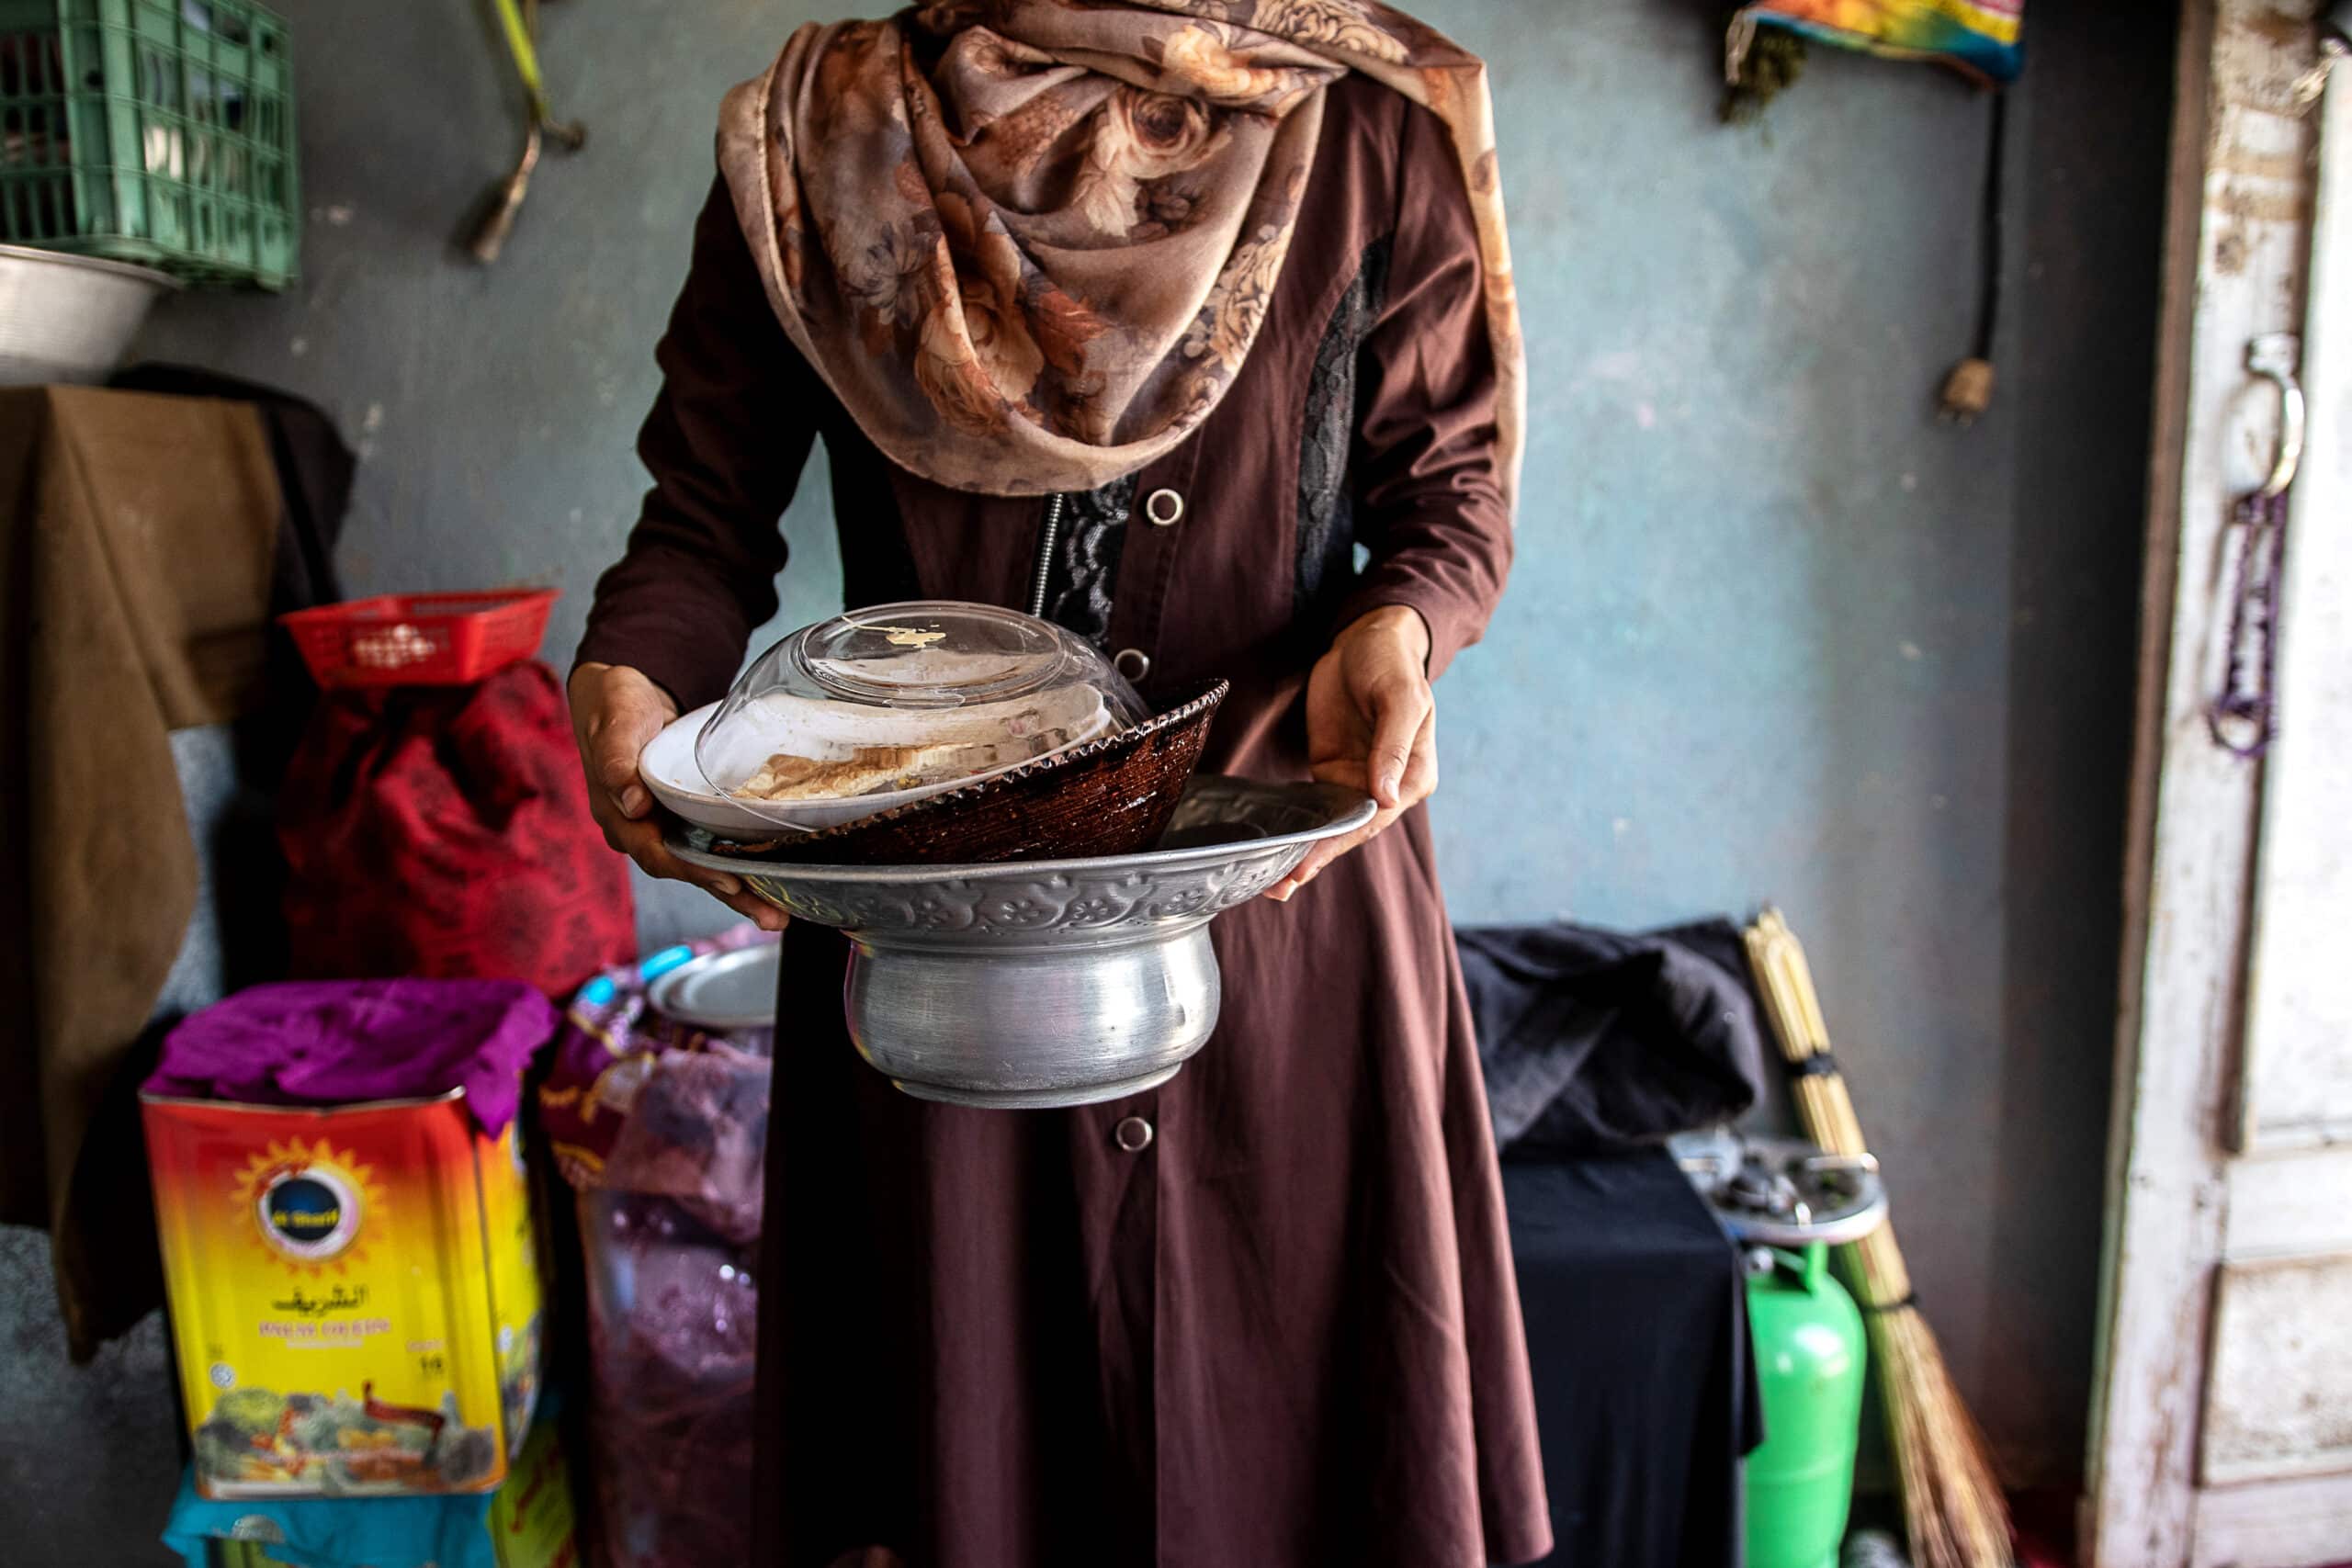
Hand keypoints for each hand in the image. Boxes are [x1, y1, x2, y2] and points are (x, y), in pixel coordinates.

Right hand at [568, 662, 786, 931]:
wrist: (625, 693)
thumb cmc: (616, 705)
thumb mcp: (615, 724)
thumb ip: (617, 760)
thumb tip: (632, 802)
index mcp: (619, 818)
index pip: (658, 854)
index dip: (693, 870)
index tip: (728, 881)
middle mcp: (643, 831)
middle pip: (688, 871)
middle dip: (730, 894)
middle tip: (771, 917)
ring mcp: (665, 827)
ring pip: (704, 867)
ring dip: (741, 892)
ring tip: (778, 916)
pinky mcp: (686, 818)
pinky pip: (713, 849)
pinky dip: (740, 867)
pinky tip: (771, 883)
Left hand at [1267, 605, 1435, 901]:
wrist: (1366, 639)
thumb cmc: (1391, 664)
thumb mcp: (1398, 698)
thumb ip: (1393, 746)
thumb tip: (1388, 797)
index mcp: (1414, 776)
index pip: (1373, 817)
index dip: (1337, 841)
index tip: (1306, 861)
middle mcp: (1388, 788)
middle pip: (1349, 831)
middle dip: (1315, 858)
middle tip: (1278, 885)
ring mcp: (1356, 782)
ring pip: (1329, 827)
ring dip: (1302, 853)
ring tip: (1269, 883)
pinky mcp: (1330, 773)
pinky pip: (1313, 808)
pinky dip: (1295, 829)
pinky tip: (1272, 851)